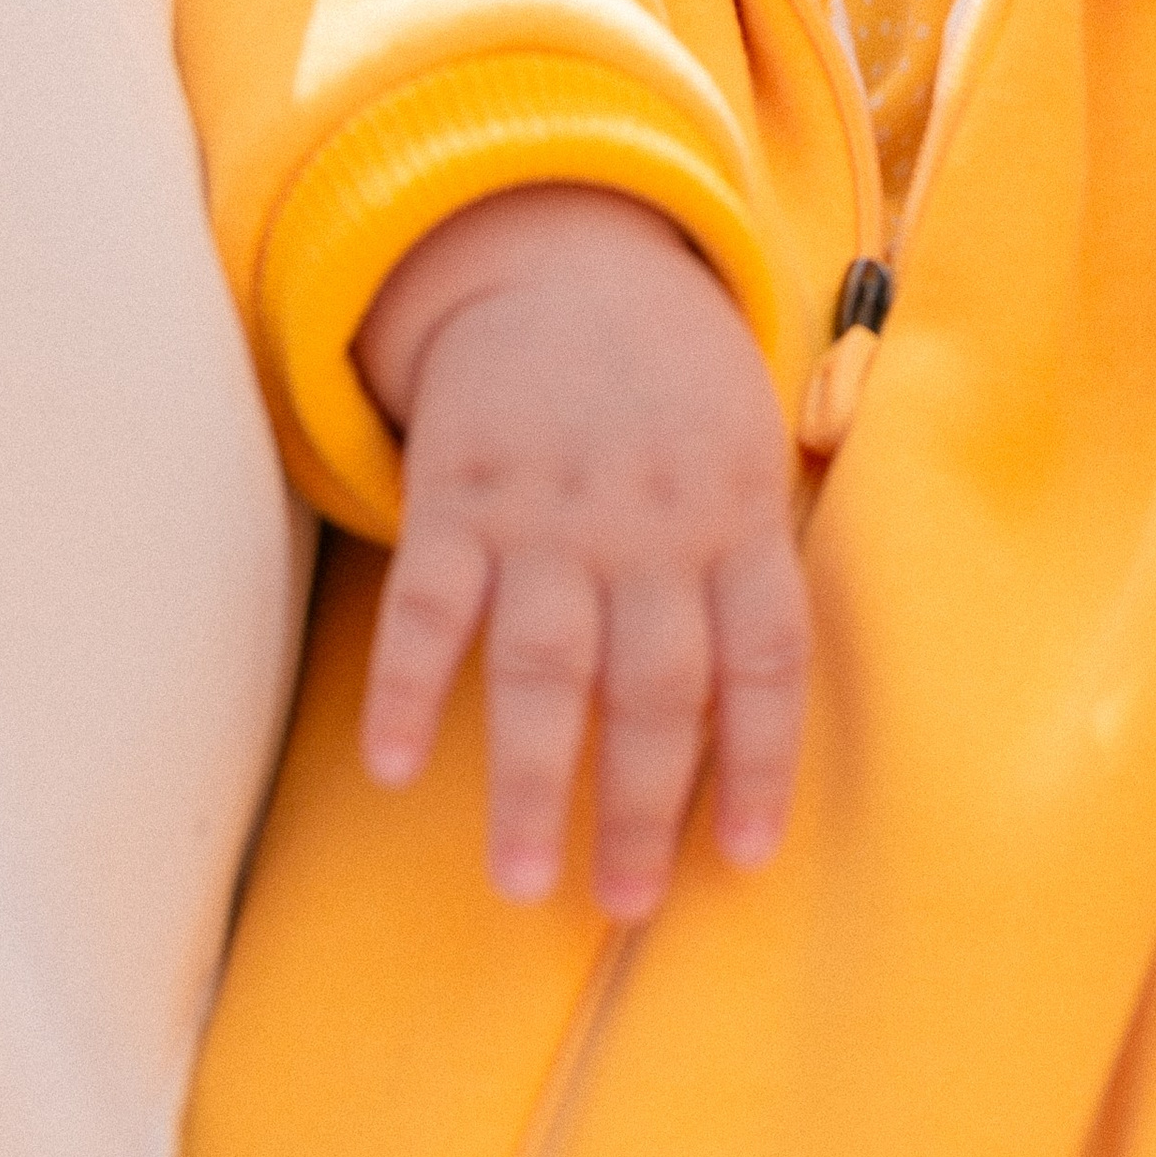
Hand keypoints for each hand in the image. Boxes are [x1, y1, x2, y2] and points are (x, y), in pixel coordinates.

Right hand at [351, 184, 809, 921]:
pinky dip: (407, 683)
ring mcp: (548, 510)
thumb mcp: (747, 441)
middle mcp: (647, 522)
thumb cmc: (670, 378)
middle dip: (641, 806)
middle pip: (654, 684)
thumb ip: (755, 558)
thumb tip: (764, 712)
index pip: (764, 658)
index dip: (759, 764)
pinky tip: (391, 764)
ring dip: (530, 778)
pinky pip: (428, 601)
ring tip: (520, 881)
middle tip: (624, 905)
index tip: (744, 861)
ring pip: (542, 663)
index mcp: (735, 513)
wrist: (562, 251)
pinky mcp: (459, 491)